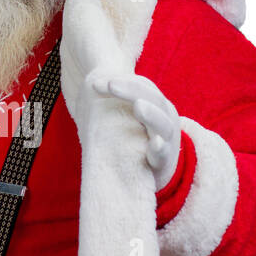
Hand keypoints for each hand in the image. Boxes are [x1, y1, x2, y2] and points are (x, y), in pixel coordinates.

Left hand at [86, 71, 181, 189]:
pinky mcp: (163, 162)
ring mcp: (166, 139)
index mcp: (155, 104)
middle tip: (111, 85)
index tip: (96, 84)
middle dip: (132, 90)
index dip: (122, 81)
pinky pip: (163, 154)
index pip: (141, 86)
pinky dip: (160, 148)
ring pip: (164, 124)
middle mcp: (165, 118)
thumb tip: (89, 84)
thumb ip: (114, 103)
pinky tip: (155, 143)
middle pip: (153, 98)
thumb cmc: (134, 140)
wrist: (153, 174)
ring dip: (151, 114)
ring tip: (138, 106)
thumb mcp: (126, 118)